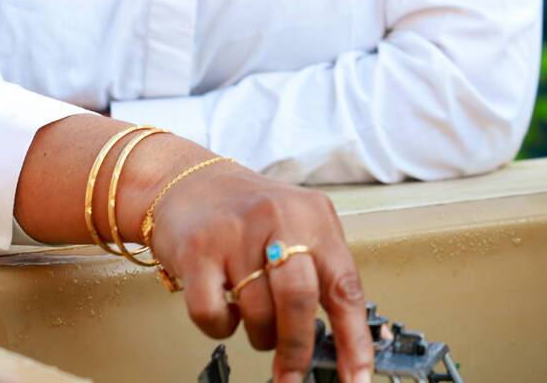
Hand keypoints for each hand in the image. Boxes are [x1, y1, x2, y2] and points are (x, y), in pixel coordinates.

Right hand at [148, 164, 372, 382]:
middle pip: (300, 300)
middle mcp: (280, 220)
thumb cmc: (250, 213)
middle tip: (292, 375)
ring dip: (260, 335)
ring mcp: (236, 235)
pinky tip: (225, 310)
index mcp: (315, 218)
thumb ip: (322, 269)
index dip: (354, 338)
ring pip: (257, 313)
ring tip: (256, 323)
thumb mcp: (300, 224)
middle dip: (297, 349)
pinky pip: (212, 314)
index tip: (358, 376)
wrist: (189, 182)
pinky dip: (221, 327)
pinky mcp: (197, 251)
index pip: (345, 286)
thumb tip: (346, 337)